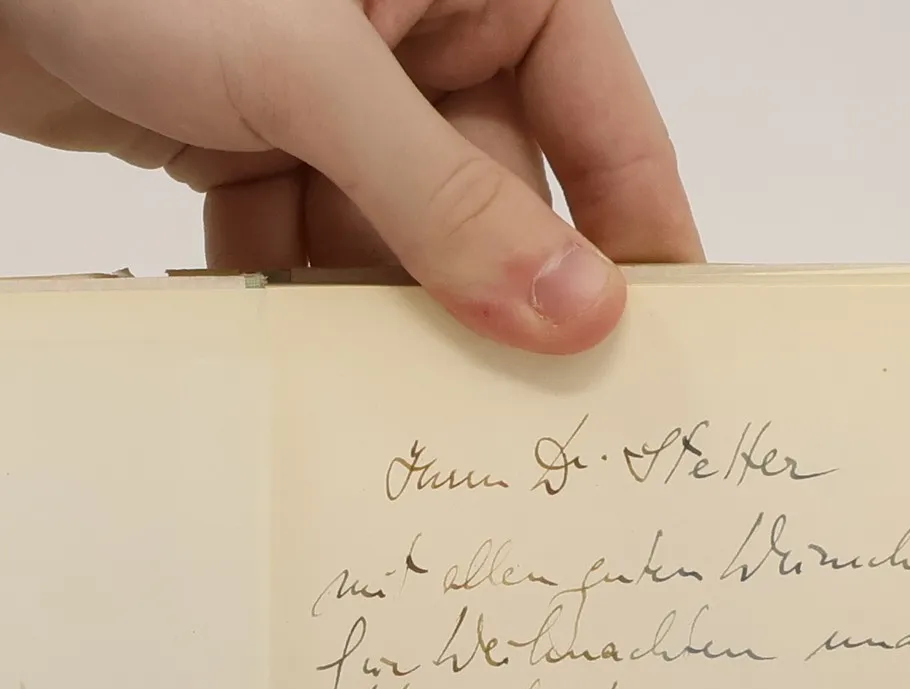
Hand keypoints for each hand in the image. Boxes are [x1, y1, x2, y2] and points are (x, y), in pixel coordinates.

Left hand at [0, 0, 701, 353]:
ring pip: (394, 240)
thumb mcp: (314, 75)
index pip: (602, 118)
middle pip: (492, 199)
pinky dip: (292, 301)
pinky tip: (283, 357)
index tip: (652, 350)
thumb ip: (441, 198)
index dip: (631, 235)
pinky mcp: (257, 142)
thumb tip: (569, 306)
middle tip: (504, 426)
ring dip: (378, 321)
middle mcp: (421, 30)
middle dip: (483, 305)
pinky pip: (306, 246)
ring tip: (380, 413)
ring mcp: (335, 93)